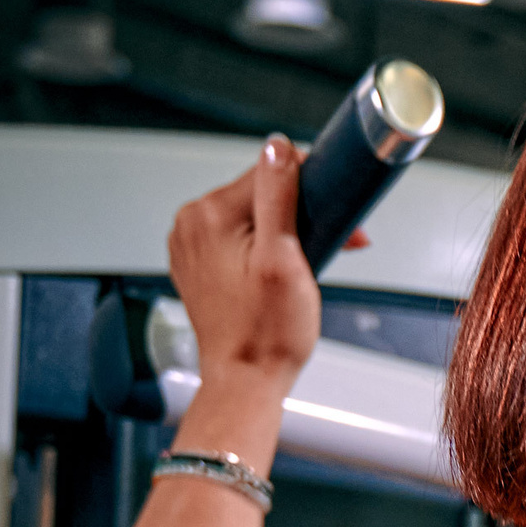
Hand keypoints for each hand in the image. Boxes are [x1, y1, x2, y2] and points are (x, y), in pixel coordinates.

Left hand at [167, 135, 329, 400]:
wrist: (246, 379)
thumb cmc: (268, 332)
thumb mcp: (284, 258)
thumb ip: (278, 196)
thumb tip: (276, 147)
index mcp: (208, 215)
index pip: (268, 173)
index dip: (310, 192)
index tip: (335, 224)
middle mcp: (190, 224)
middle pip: (259, 195)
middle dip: (300, 215)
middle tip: (331, 250)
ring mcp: (191, 245)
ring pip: (251, 216)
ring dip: (284, 232)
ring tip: (302, 267)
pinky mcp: (199, 264)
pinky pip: (238, 238)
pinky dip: (264, 248)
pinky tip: (278, 274)